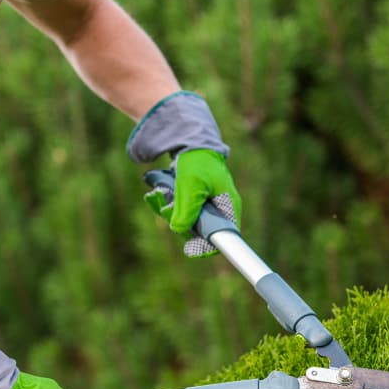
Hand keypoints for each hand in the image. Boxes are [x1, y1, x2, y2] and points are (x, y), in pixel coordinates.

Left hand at [127, 91, 242, 252]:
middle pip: (202, 233)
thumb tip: (177, 229)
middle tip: (166, 210)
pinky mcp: (195, 201)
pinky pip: (181, 213)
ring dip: (170, 213)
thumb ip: (185, 209)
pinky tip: (159, 193)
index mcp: (229, 206)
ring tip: (159, 196)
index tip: (191, 248)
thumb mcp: (189, 185)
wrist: (189, 140)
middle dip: (181, 224)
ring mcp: (208, 206)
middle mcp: (221, 209)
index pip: (225, 238)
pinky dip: (168, 206)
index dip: (208, 247)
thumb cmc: (196, 161)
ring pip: (188, 223)